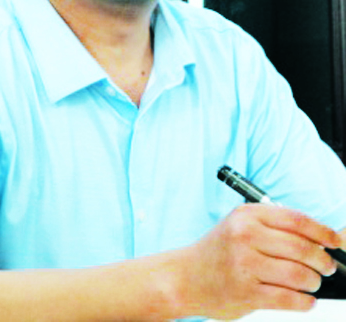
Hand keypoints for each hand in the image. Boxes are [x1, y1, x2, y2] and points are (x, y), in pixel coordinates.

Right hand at [176, 204, 340, 319]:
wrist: (186, 276)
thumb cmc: (218, 250)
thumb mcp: (240, 225)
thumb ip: (273, 226)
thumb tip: (316, 237)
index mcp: (247, 215)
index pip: (296, 220)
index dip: (322, 231)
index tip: (335, 241)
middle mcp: (245, 236)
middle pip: (301, 247)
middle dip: (322, 260)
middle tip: (326, 266)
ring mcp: (245, 264)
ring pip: (298, 274)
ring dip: (313, 281)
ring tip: (312, 283)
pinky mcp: (246, 292)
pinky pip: (288, 298)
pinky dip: (304, 301)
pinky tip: (305, 300)